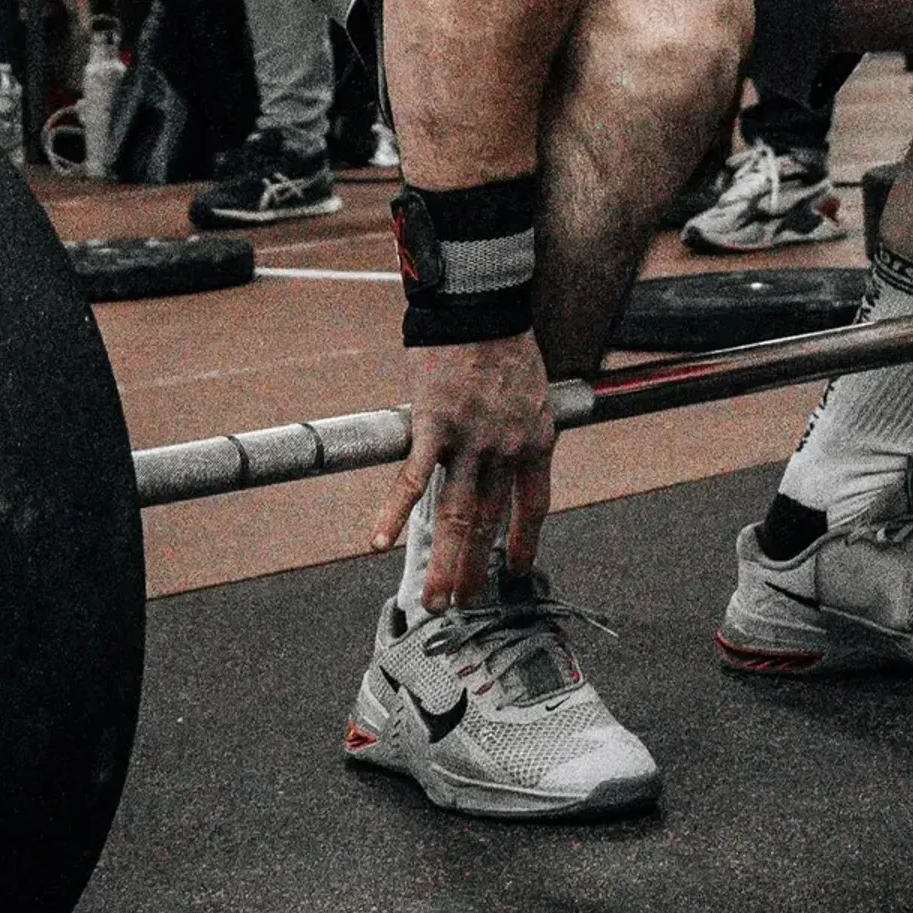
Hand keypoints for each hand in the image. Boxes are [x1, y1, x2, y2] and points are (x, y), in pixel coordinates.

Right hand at [376, 334, 557, 609]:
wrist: (482, 306)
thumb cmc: (504, 343)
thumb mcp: (531, 393)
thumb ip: (517, 430)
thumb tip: (504, 455)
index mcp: (535, 443)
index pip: (533, 508)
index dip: (525, 543)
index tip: (518, 572)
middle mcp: (505, 451)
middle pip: (488, 522)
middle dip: (475, 569)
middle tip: (463, 606)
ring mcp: (469, 442)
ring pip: (454, 515)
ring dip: (442, 562)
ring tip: (433, 599)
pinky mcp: (433, 426)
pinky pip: (412, 479)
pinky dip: (393, 512)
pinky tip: (378, 542)